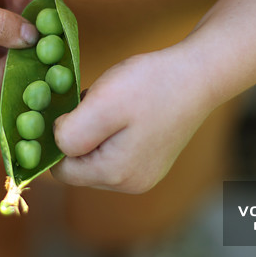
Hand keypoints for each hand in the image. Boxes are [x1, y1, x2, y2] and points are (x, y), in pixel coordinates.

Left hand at [51, 48, 214, 193]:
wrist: (199, 73)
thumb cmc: (151, 85)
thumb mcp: (102, 103)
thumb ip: (70, 133)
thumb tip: (56, 144)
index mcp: (116, 175)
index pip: (61, 171)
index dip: (58, 139)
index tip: (74, 109)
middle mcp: (131, 184)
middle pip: (79, 166)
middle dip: (79, 134)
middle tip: (97, 102)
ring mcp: (144, 174)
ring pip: (95, 157)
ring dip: (94, 130)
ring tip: (115, 103)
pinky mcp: (151, 160)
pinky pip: (114, 151)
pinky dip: (112, 130)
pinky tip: (127, 109)